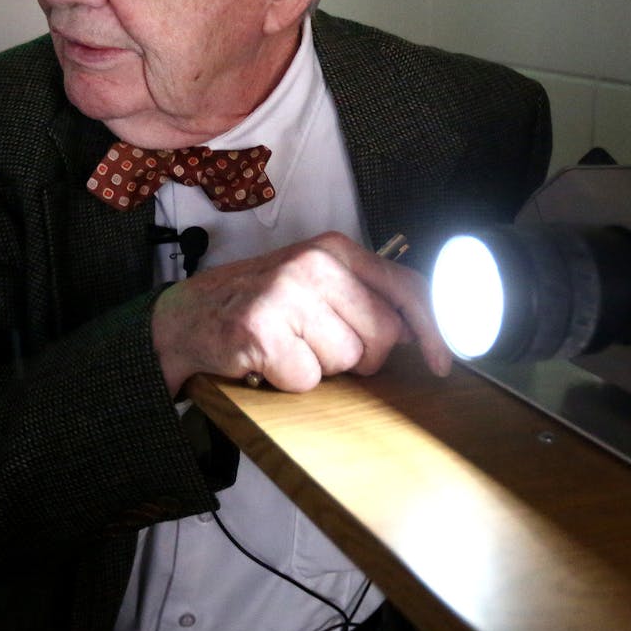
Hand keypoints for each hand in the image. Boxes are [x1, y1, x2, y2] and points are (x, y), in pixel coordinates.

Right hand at [150, 231, 451, 394]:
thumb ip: (363, 297)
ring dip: (320, 366)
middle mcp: (315, 264)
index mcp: (335, 250)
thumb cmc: (257, 304)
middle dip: (361, 355)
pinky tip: (267, 360)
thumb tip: (417, 332)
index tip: (445, 361)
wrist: (185, 318)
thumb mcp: (314, 284)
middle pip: (383, 334)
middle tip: (320, 345)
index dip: (433, 329)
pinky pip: (308, 378)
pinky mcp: (263, 330)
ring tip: (288, 346)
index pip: (406, 288)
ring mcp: (287, 294)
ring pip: (347, 360)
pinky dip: (289, 381)